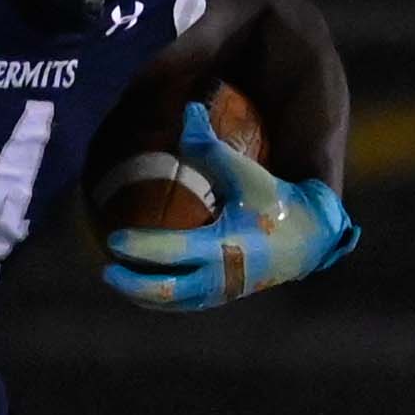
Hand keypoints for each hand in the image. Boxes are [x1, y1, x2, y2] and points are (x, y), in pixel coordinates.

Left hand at [104, 103, 361, 309]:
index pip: (173, 252)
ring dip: (142, 294)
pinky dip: (158, 299)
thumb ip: (211, 147)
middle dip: (133, 284)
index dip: (141, 247)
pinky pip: (183, 304)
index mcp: (226, 245)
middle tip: (106, 268)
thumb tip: (187, 111)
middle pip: (167, 291)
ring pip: (173, 303)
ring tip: (116, 279)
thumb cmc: (274, 199)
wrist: (309, 237)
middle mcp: (222, 275)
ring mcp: (222, 291)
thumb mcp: (246, 173)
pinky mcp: (222, 296)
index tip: (114, 240)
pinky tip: (138, 287)